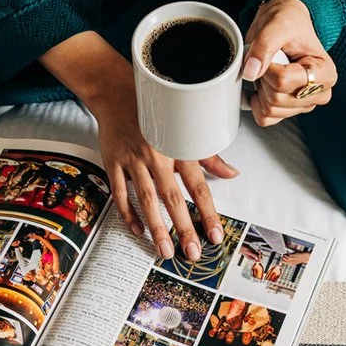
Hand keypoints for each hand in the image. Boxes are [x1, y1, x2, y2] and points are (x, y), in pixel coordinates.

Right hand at [89, 68, 236, 259]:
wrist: (117, 91)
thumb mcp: (186, 129)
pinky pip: (120, 193)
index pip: (198, 187)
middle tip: (191, 253)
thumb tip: (232, 173)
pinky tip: (137, 231)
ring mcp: (133, 159)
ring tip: (164, 251)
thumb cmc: (156, 112)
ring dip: (156, 228)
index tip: (215, 235)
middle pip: (173, 198)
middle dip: (183, 228)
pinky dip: (128, 213)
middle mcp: (157, 154)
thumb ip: (209, 155)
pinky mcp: (113, 162)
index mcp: (179, 147)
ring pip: (146, 199)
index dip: (208, 213)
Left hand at [242, 0, 337, 126]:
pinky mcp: (290, 111)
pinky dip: (256, 103)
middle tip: (270, 60)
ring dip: (261, 89)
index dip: (268, 67)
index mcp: (325, 73)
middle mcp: (319, 92)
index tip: (273, 53)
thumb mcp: (277, 25)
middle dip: (263, 78)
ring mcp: (304, 104)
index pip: (283, 81)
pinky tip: (261, 85)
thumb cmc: (288, 21)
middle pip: (275, 99)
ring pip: (269, 110)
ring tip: (269, 70)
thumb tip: (251, 72)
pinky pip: (265, 118)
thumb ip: (264, 45)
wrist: (284, 22)